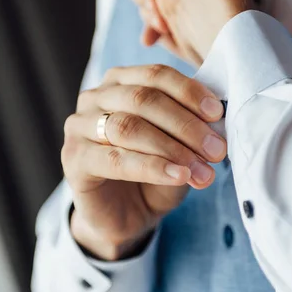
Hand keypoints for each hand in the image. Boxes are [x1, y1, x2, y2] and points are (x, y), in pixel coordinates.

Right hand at [61, 64, 225, 259]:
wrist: (125, 216)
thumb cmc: (153, 174)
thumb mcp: (179, 146)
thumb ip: (192, 129)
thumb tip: (217, 121)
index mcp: (120, 83)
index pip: (156, 76)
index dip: (189, 92)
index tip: (218, 114)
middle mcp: (94, 98)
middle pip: (143, 99)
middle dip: (186, 124)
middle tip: (216, 149)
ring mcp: (79, 127)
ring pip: (129, 127)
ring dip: (173, 148)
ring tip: (203, 170)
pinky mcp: (73, 159)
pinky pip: (116, 160)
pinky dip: (152, 167)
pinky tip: (178, 176)